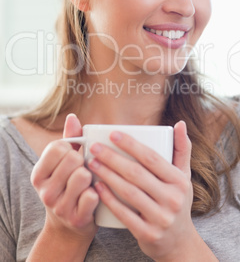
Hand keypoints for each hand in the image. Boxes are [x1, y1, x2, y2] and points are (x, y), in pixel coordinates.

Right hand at [31, 114, 98, 242]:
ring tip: (88, 182)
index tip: (73, 155)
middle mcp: (45, 191)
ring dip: (91, 176)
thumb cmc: (69, 184)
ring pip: (82, 175)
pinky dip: (97, 193)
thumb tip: (72, 117)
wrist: (69, 225)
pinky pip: (92, 195)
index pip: (57, 147)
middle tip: (82, 169)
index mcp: (39, 173)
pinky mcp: (76, 219)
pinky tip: (94, 194)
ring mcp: (59, 207)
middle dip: (82, 161)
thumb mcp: (63, 163)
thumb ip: (70, 139)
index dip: (71, 147)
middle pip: (72, 159)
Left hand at [88, 121, 195, 260]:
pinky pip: (124, 214)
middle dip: (113, 158)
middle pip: (137, 174)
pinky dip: (109, 200)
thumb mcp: (184, 176)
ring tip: (92, 163)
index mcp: (179, 181)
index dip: (131, 145)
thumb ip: (182, 149)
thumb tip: (180, 123)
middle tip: (95, 147)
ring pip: (129, 192)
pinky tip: (97, 187)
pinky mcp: (148, 234)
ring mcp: (161, 218)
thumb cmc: (177, 201)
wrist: (179, 243)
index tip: (113, 134)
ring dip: (107, 175)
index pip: (152, 158)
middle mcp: (172, 199)